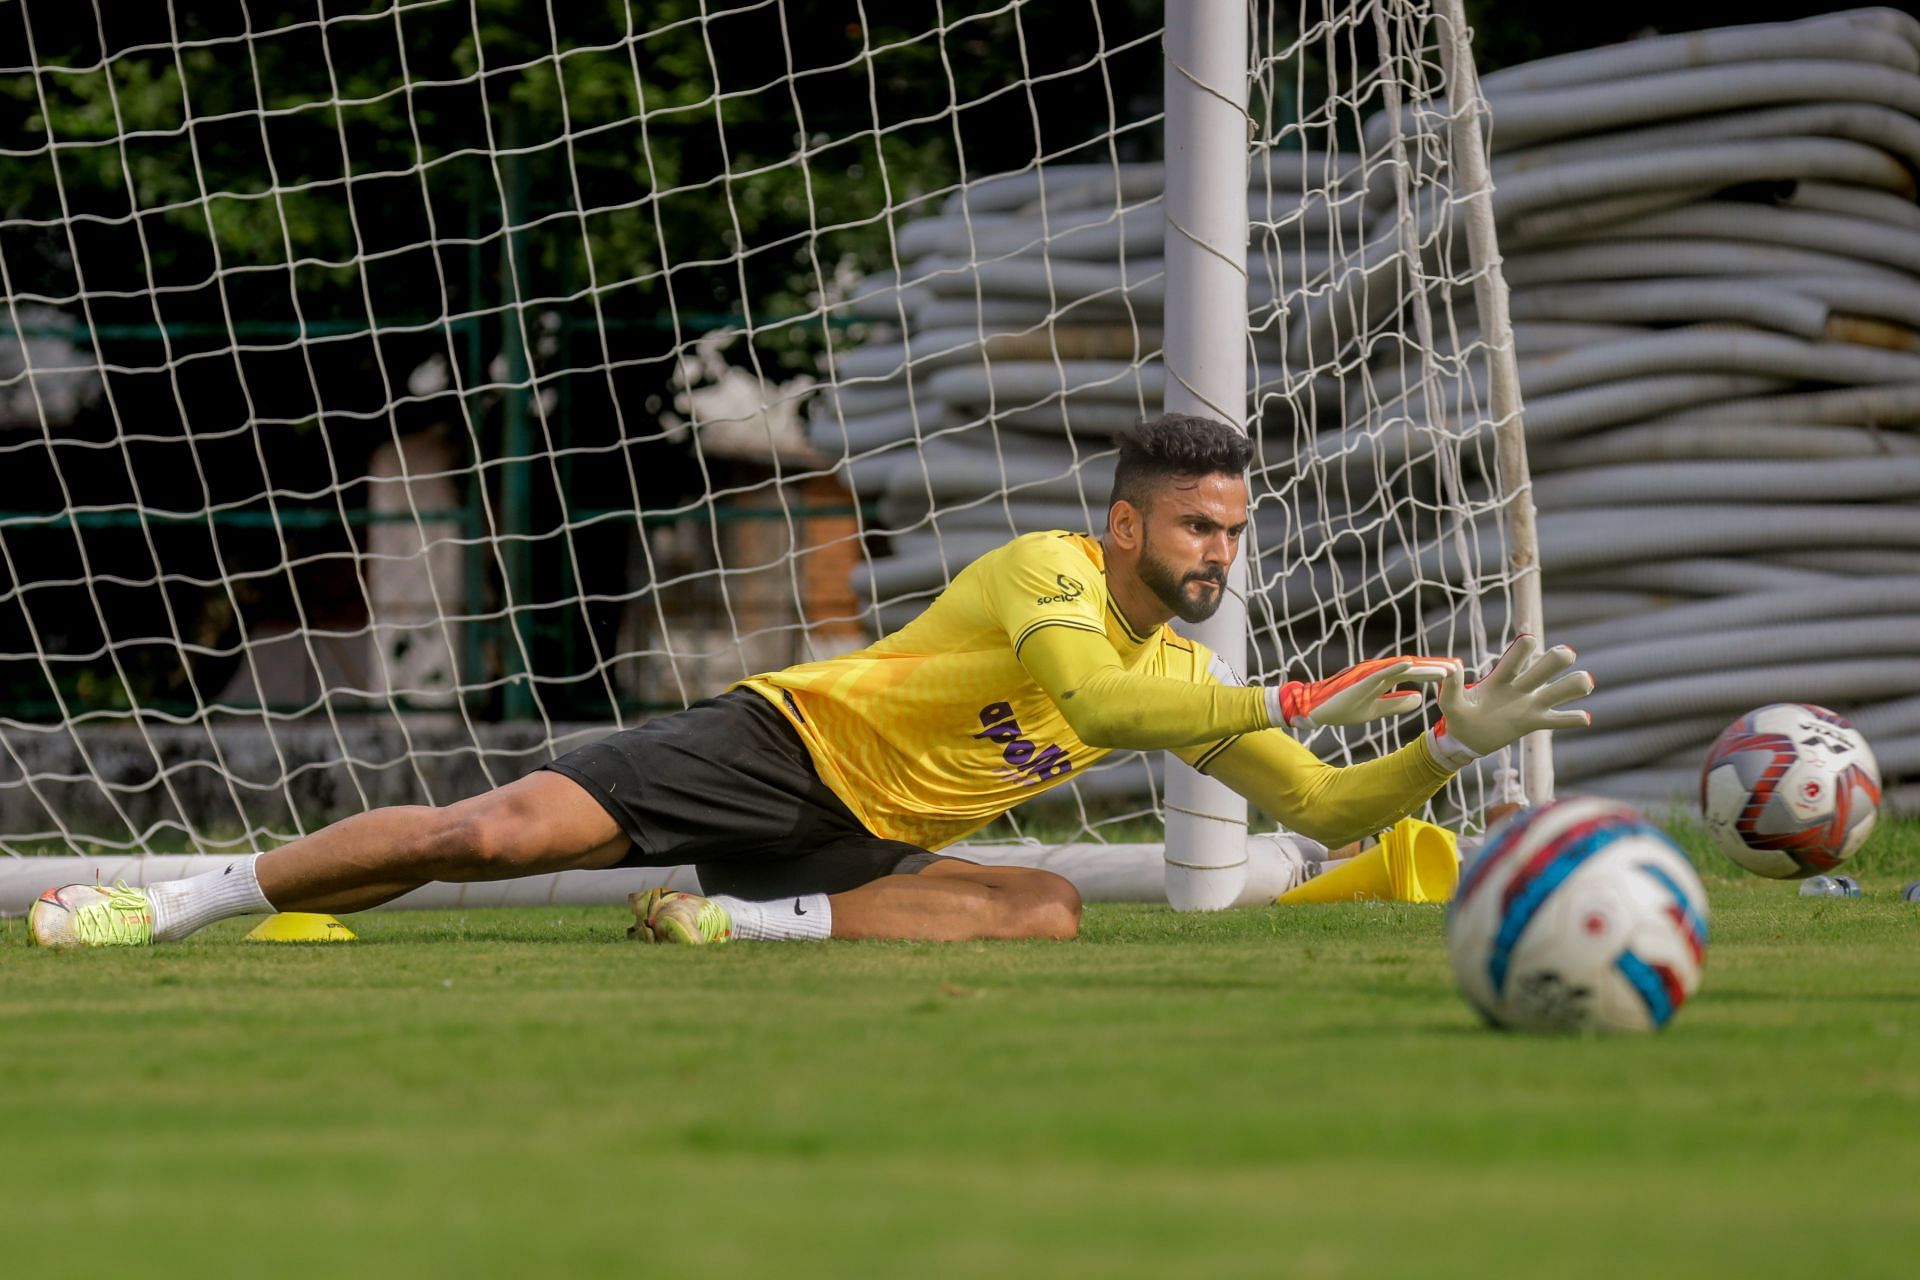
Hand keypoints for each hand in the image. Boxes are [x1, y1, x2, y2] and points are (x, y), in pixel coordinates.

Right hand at [1274, 655, 1460, 729]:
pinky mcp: (1360, 679)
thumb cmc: (1341, 708)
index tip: (1455, 675)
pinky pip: (1382, 672)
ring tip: (1446, 669)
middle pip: (1413, 667)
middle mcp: (1379, 671)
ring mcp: (1370, 673)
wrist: (1315, 710)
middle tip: (1460, 666)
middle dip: (1436, 667)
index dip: (1434, 674)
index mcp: (1383, 678)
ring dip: (1425, 667)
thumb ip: (1397, 704)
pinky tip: (1412, 665)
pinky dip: (1397, 667)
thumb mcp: (1375, 710)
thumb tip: (1421, 699)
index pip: (1414, 674)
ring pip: (1403, 667)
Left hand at [1429, 635, 1593, 767]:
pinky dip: (1571, 719)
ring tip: (1586, 682)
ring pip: (1556, 692)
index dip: (1522, 649)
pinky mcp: (1533, 723)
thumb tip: (1454, 665)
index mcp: (1499, 679)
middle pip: (1542, 669)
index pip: (1514, 660)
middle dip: (1555, 660)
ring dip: (1572, 686)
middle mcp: (1519, 687)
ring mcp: (1529, 704)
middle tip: (1566, 654)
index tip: (1529, 639)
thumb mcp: (1452, 705)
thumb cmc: (1459, 718)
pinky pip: (1557, 720)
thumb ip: (1452, 688)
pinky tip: (1585, 718)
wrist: (1466, 740)